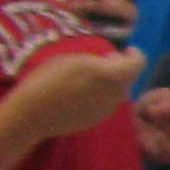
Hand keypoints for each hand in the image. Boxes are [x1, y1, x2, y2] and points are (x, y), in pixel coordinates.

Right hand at [6, 47, 142, 141]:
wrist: (33, 113)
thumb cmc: (47, 79)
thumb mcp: (73, 59)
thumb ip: (98, 60)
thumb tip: (112, 61)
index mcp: (108, 74)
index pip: (137, 64)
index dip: (135, 55)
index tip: (128, 50)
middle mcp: (114, 93)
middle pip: (127, 77)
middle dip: (120, 67)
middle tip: (106, 60)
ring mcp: (108, 109)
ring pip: (118, 91)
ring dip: (112, 81)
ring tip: (91, 76)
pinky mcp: (99, 119)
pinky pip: (107, 103)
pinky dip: (102, 94)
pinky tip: (82, 93)